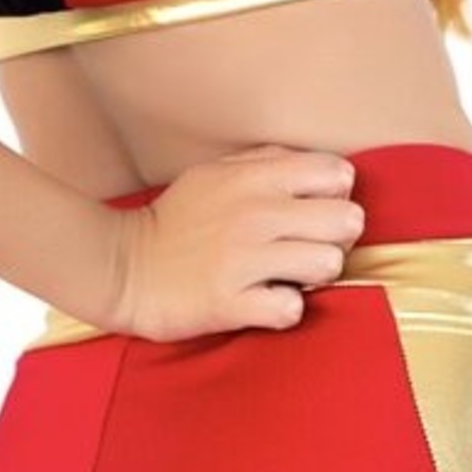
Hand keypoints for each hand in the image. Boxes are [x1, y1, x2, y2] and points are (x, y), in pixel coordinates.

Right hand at [107, 144, 365, 342]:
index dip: (335, 196)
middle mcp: (255, 213)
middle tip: (307, 249)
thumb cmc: (176, 221)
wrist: (123, 268)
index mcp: (254, 177)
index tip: (312, 213)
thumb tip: (315, 166)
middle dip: (336, 238)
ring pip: (330, 264)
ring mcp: (244, 258)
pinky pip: (292, 309)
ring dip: (315, 276)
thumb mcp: (215, 172)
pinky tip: (263, 301)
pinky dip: (283, 310)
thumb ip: (265, 161)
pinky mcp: (231, 302)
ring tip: (287, 276)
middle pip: (348, 220)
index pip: (338, 174)